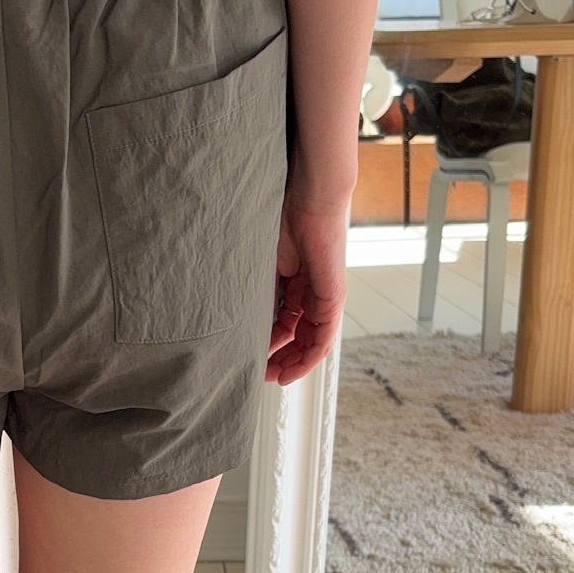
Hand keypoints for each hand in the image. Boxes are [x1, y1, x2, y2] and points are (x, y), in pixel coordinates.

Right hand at [266, 194, 348, 385]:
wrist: (309, 195)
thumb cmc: (284, 217)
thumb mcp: (263, 265)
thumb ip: (258, 293)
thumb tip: (240, 322)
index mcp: (295, 285)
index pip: (284, 326)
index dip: (268, 346)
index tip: (250, 359)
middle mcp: (312, 295)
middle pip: (298, 339)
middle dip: (280, 360)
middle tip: (259, 375)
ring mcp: (325, 298)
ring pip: (311, 343)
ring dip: (293, 364)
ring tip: (272, 377)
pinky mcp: (333, 298)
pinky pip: (323, 337)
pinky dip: (309, 357)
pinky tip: (293, 370)